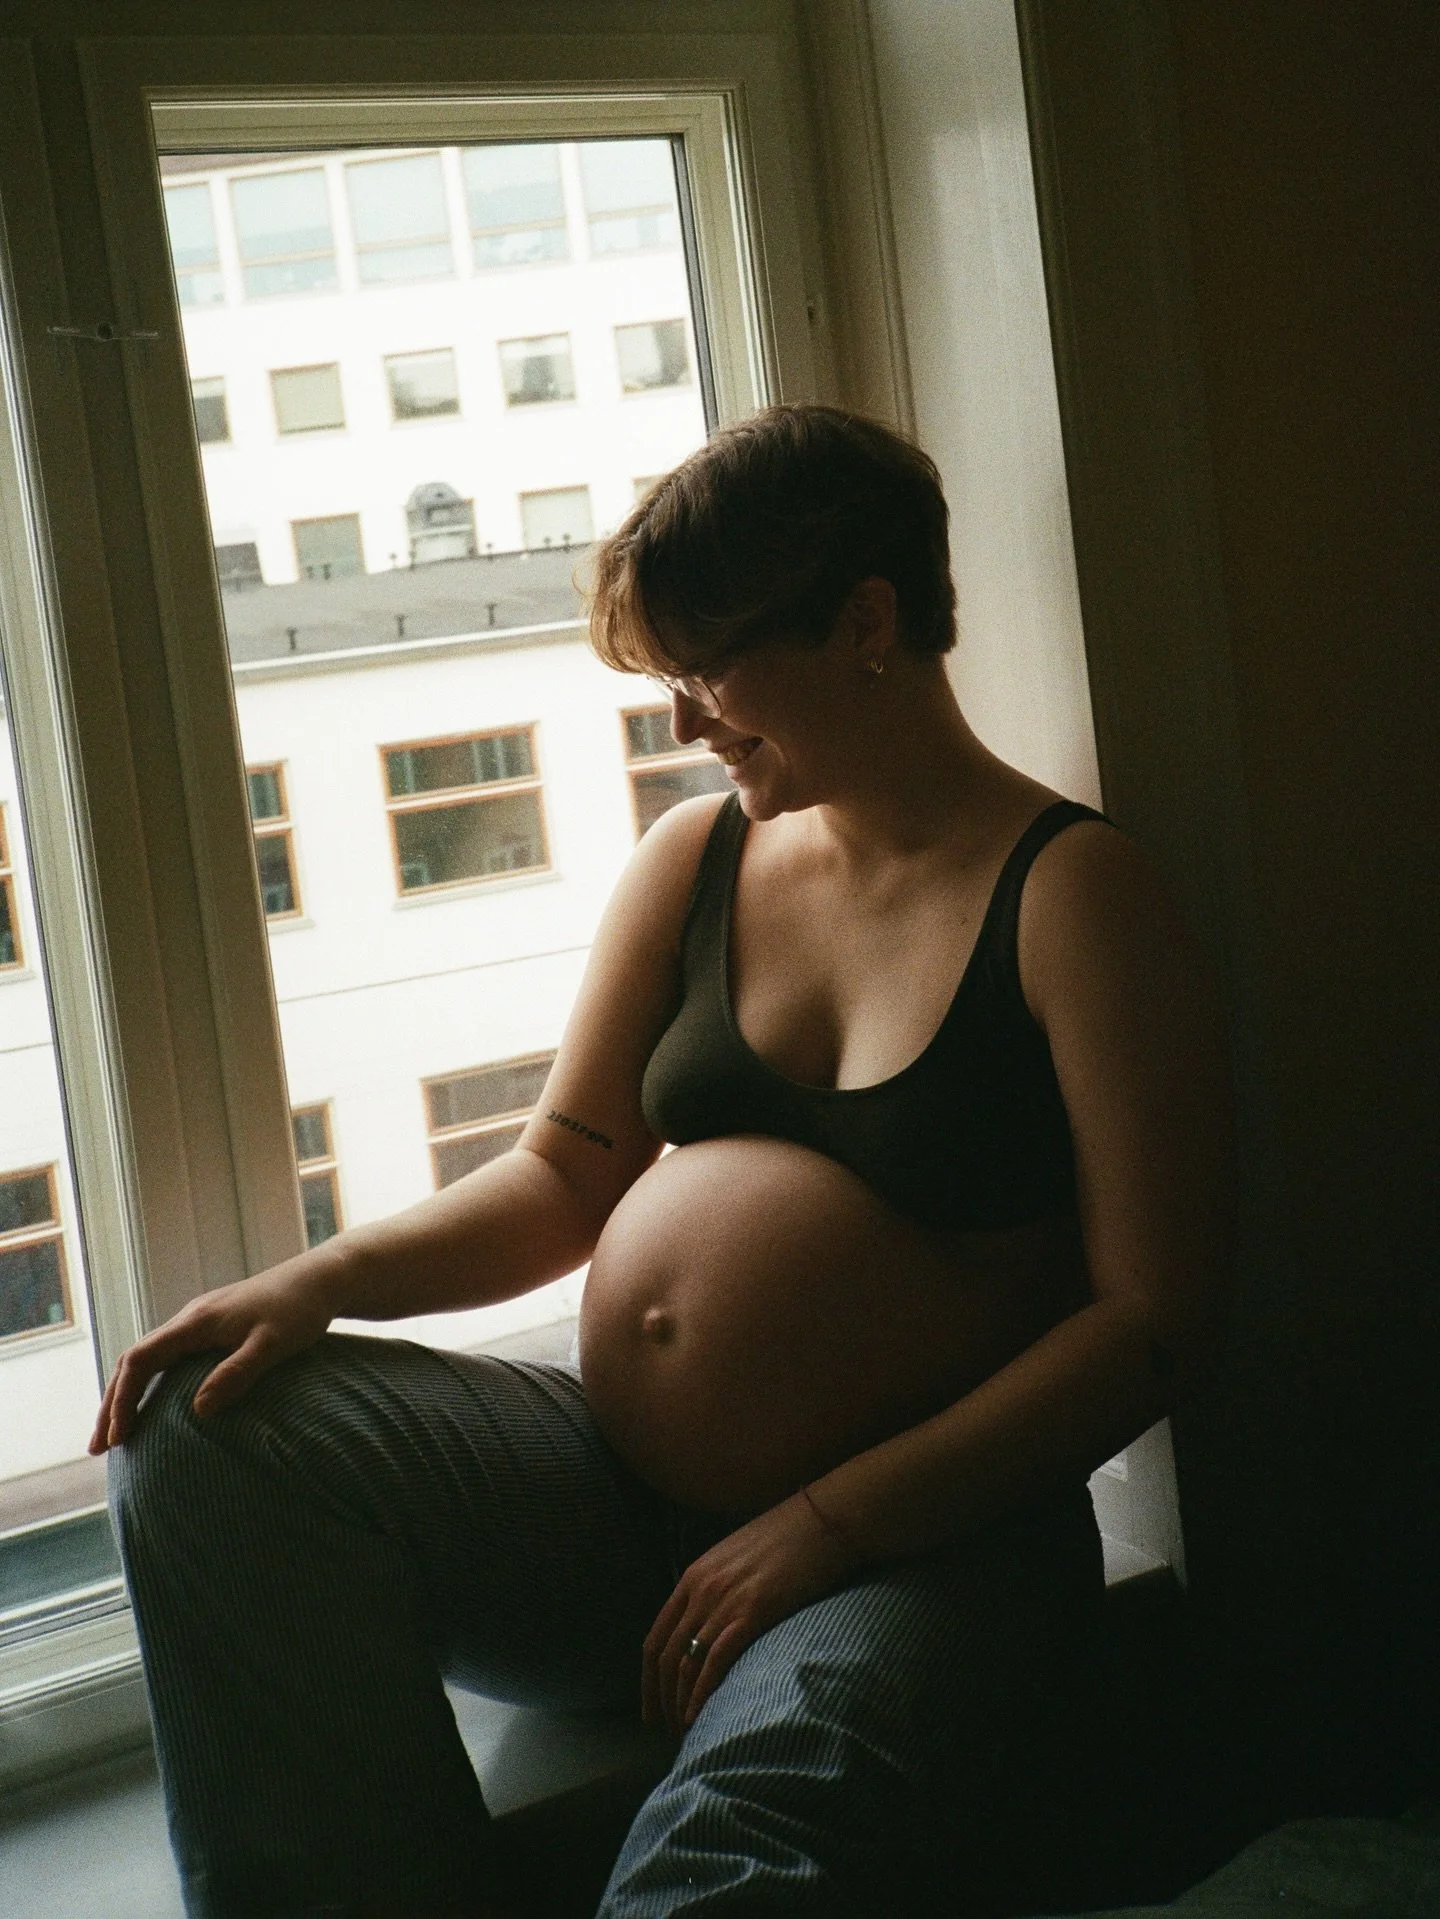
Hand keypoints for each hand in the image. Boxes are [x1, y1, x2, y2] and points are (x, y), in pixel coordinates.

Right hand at [88, 1248, 342, 1453]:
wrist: (321, 1279)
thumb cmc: (301, 1311)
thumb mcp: (273, 1345)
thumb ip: (237, 1374)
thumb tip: (198, 1411)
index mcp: (196, 1322)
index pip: (139, 1360)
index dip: (123, 1399)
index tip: (118, 1436)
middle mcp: (190, 1320)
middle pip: (133, 1361)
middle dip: (112, 1403)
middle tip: (98, 1447)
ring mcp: (200, 1322)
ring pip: (148, 1359)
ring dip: (127, 1394)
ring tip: (117, 1434)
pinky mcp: (214, 1328)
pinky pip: (167, 1358)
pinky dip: (149, 1384)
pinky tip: (154, 1408)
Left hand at [642, 1489, 863, 1735]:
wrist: (822, 1521)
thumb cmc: (788, 1539)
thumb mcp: (737, 1558)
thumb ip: (717, 1588)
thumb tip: (711, 1626)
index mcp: (693, 1576)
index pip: (656, 1638)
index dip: (649, 1680)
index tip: (651, 1709)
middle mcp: (700, 1590)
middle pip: (666, 1657)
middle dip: (662, 1700)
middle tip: (668, 1731)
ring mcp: (724, 1601)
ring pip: (686, 1665)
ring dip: (681, 1704)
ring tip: (687, 1733)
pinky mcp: (751, 1613)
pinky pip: (714, 1662)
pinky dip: (702, 1695)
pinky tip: (700, 1718)